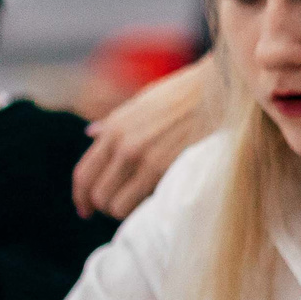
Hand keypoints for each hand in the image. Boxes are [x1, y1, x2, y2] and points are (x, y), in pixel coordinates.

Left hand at [73, 62, 211, 218]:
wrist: (220, 88)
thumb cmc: (186, 93)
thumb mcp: (142, 101)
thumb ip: (115, 122)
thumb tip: (91, 133)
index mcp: (115, 128)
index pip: (83, 174)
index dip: (80, 197)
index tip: (86, 210)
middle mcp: (124, 145)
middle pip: (98, 195)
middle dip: (105, 207)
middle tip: (120, 208)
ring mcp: (145, 159)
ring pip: (118, 205)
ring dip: (127, 211)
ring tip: (140, 208)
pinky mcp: (168, 169)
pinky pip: (144, 204)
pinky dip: (147, 209)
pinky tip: (157, 203)